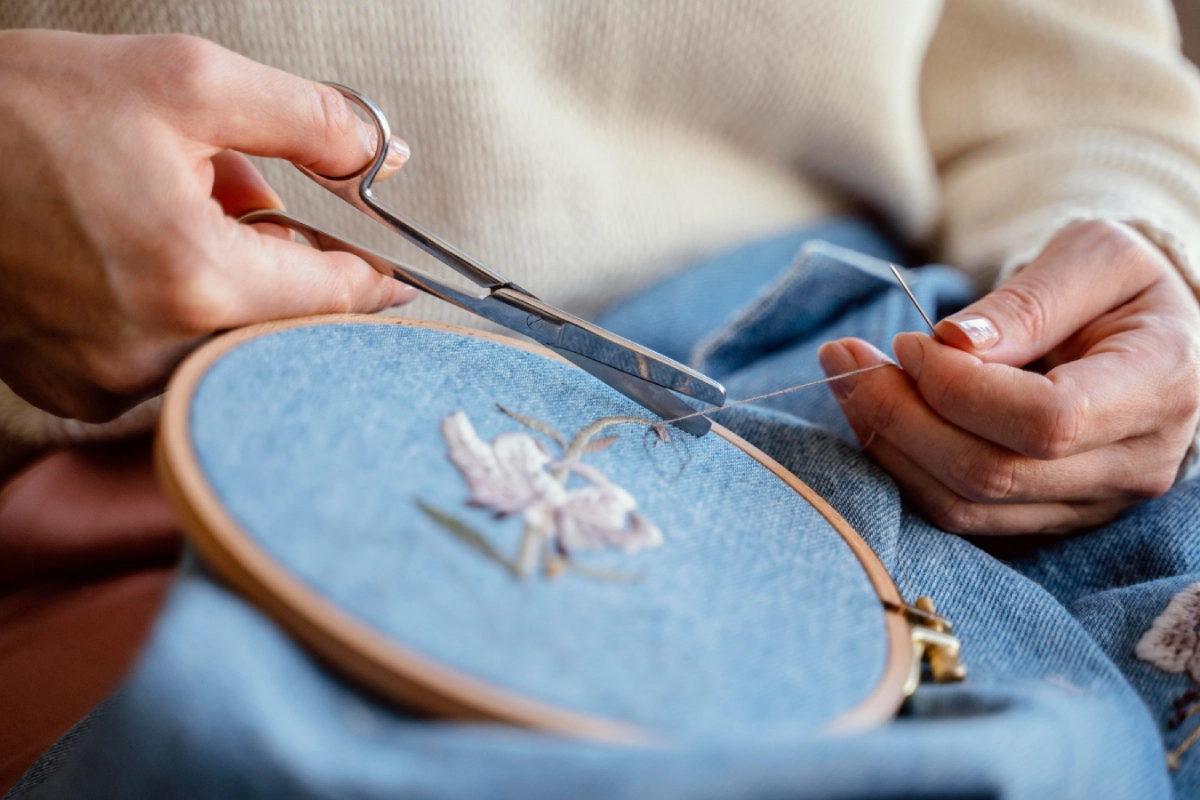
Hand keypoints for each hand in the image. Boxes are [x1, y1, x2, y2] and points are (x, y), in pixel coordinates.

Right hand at [0, 30, 416, 421]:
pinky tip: (127, 256)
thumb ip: (308, 119)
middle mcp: (154, 353)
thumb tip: (382, 156)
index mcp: (193, 279)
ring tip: (162, 211)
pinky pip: (164, 359)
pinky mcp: (73, 392)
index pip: (335, 297)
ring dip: (223, 283)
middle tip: (233, 195)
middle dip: (279, 260)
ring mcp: (108, 383)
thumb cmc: (20, 111)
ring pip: (222, 340)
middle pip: (279, 323)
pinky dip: (171, 311)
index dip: (370, 272)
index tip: (393, 265)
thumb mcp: (183, 81)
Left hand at [819, 220, 1199, 534]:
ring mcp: (1089, 504)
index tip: (910, 343)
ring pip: (963, 507)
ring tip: (850, 379)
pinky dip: (902, 468)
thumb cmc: (1119, 286)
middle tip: (846, 357)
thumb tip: (952, 343)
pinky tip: (876, 416)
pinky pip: (957, 515)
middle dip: (899, 415)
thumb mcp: (1092, 257)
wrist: (1144, 334)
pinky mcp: (1044, 519)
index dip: (959, 388)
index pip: (1047, 421)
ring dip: (888, 444)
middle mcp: (1133, 465)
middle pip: (991, 474)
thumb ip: (1027, 301)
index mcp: (1158, 388)